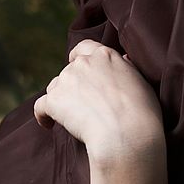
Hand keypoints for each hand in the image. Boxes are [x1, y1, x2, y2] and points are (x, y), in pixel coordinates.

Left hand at [33, 39, 163, 163]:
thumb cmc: (142, 114)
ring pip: (55, 88)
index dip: (79, 58)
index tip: (80, 71)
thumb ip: (127, 68)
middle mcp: (83, 63)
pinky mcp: (54, 101)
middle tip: (83, 105)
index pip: (83, 48)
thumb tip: (124, 59)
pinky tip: (48, 125)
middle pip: (69, 71)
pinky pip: (40, 106)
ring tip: (73, 119)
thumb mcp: (142, 82)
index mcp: (105, 55)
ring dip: (61, 100)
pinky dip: (42, 115)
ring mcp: (66, 80)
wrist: (127, 136)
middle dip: (73, 86)